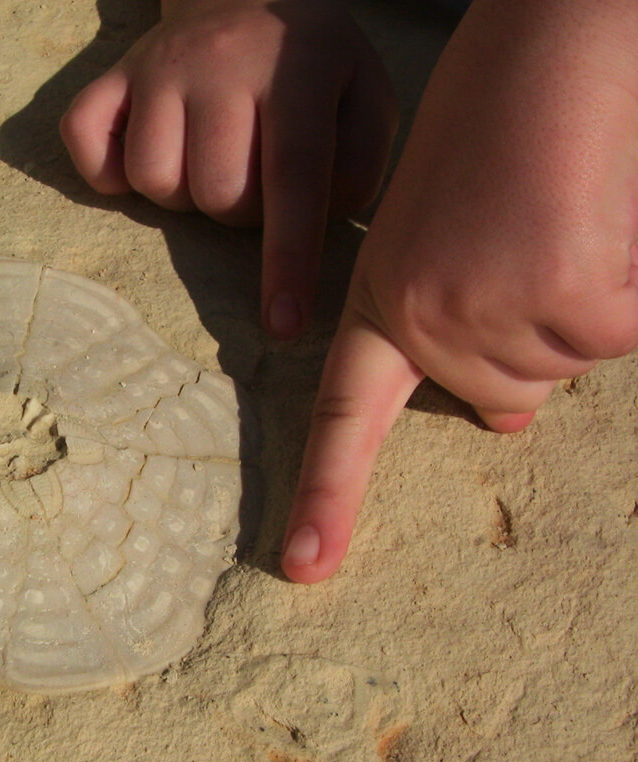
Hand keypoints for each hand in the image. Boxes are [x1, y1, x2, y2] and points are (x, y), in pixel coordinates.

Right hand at [59, 0, 395, 337]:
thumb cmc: (312, 67)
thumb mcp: (366, 98)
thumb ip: (359, 167)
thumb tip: (311, 228)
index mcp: (297, 69)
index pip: (292, 175)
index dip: (287, 259)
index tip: (284, 326)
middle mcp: (219, 62)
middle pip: (216, 193)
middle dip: (240, 211)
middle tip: (253, 177)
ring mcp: (155, 68)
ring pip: (154, 181)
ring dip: (182, 193)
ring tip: (206, 159)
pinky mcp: (109, 77)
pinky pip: (88, 149)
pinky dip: (109, 173)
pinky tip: (149, 150)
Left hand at [281, 0, 637, 582]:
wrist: (551, 47)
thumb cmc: (500, 125)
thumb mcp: (448, 232)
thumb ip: (457, 323)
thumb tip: (508, 420)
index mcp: (384, 300)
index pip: (343, 416)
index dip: (324, 493)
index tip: (300, 566)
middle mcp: (427, 321)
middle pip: (504, 397)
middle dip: (533, 339)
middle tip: (536, 241)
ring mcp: (495, 317)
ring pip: (569, 365)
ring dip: (584, 302)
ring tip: (565, 216)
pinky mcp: (572, 302)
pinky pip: (622, 329)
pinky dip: (628, 285)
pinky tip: (602, 219)